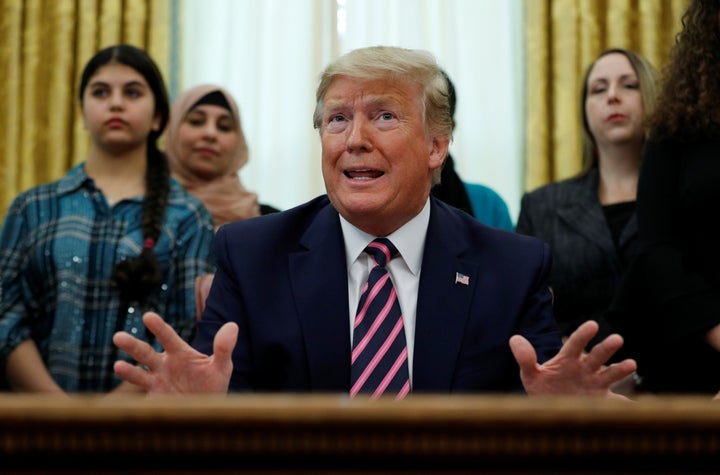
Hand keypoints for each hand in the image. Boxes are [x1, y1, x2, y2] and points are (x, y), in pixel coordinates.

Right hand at [113, 311, 237, 393]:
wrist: (208, 410)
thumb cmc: (213, 384)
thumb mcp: (222, 366)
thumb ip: (224, 347)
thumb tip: (233, 325)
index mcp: (179, 353)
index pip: (168, 337)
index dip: (159, 327)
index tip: (148, 316)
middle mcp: (164, 365)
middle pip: (145, 353)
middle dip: (132, 345)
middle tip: (117, 337)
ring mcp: (157, 383)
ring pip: (138, 374)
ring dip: (127, 371)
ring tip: (117, 366)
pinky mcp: (154, 401)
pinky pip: (141, 398)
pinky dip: (132, 397)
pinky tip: (123, 398)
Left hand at [509, 320, 636, 397]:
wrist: (551, 410)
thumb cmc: (543, 389)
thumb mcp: (531, 375)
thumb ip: (525, 358)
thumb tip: (514, 338)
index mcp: (568, 360)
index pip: (575, 344)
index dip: (583, 335)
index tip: (592, 325)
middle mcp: (586, 369)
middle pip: (597, 355)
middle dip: (606, 348)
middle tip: (617, 339)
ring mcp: (596, 385)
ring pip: (610, 374)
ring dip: (621, 369)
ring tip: (631, 364)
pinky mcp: (602, 402)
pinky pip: (617, 403)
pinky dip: (628, 405)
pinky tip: (637, 406)